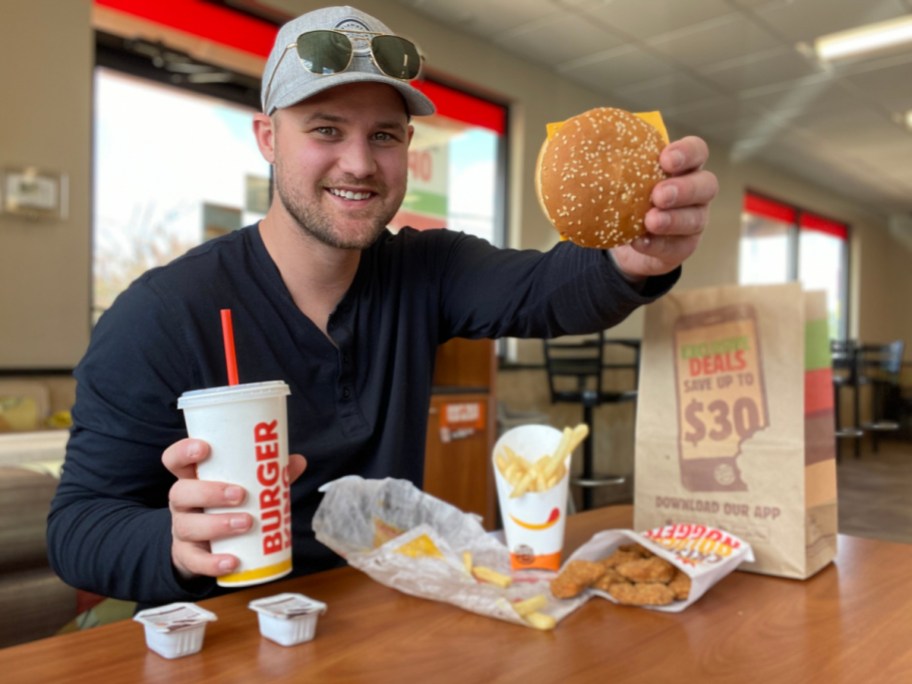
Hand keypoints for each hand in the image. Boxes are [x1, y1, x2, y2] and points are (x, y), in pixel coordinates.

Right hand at [163, 438, 306, 580]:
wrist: (206, 546)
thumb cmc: (227, 506)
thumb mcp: (243, 487)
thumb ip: (268, 474)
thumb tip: (298, 461)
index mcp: (192, 478)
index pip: (175, 460)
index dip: (184, 452)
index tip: (205, 448)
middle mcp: (183, 503)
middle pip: (180, 493)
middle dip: (209, 492)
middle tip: (240, 494)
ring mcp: (182, 530)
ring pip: (187, 526)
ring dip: (217, 525)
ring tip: (247, 523)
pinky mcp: (187, 556)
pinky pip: (195, 561)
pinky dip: (213, 563)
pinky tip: (233, 561)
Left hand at [610, 136, 718, 279]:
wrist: (626, 238)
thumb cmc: (627, 197)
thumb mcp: (618, 176)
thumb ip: (605, 160)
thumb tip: (565, 136)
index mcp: (682, 167)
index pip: (696, 151)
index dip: (687, 153)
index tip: (664, 159)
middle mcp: (695, 192)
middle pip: (706, 185)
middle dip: (683, 189)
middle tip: (658, 194)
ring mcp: (694, 220)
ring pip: (695, 219)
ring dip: (672, 220)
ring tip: (650, 221)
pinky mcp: (684, 246)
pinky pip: (676, 246)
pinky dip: (657, 244)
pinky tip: (639, 242)